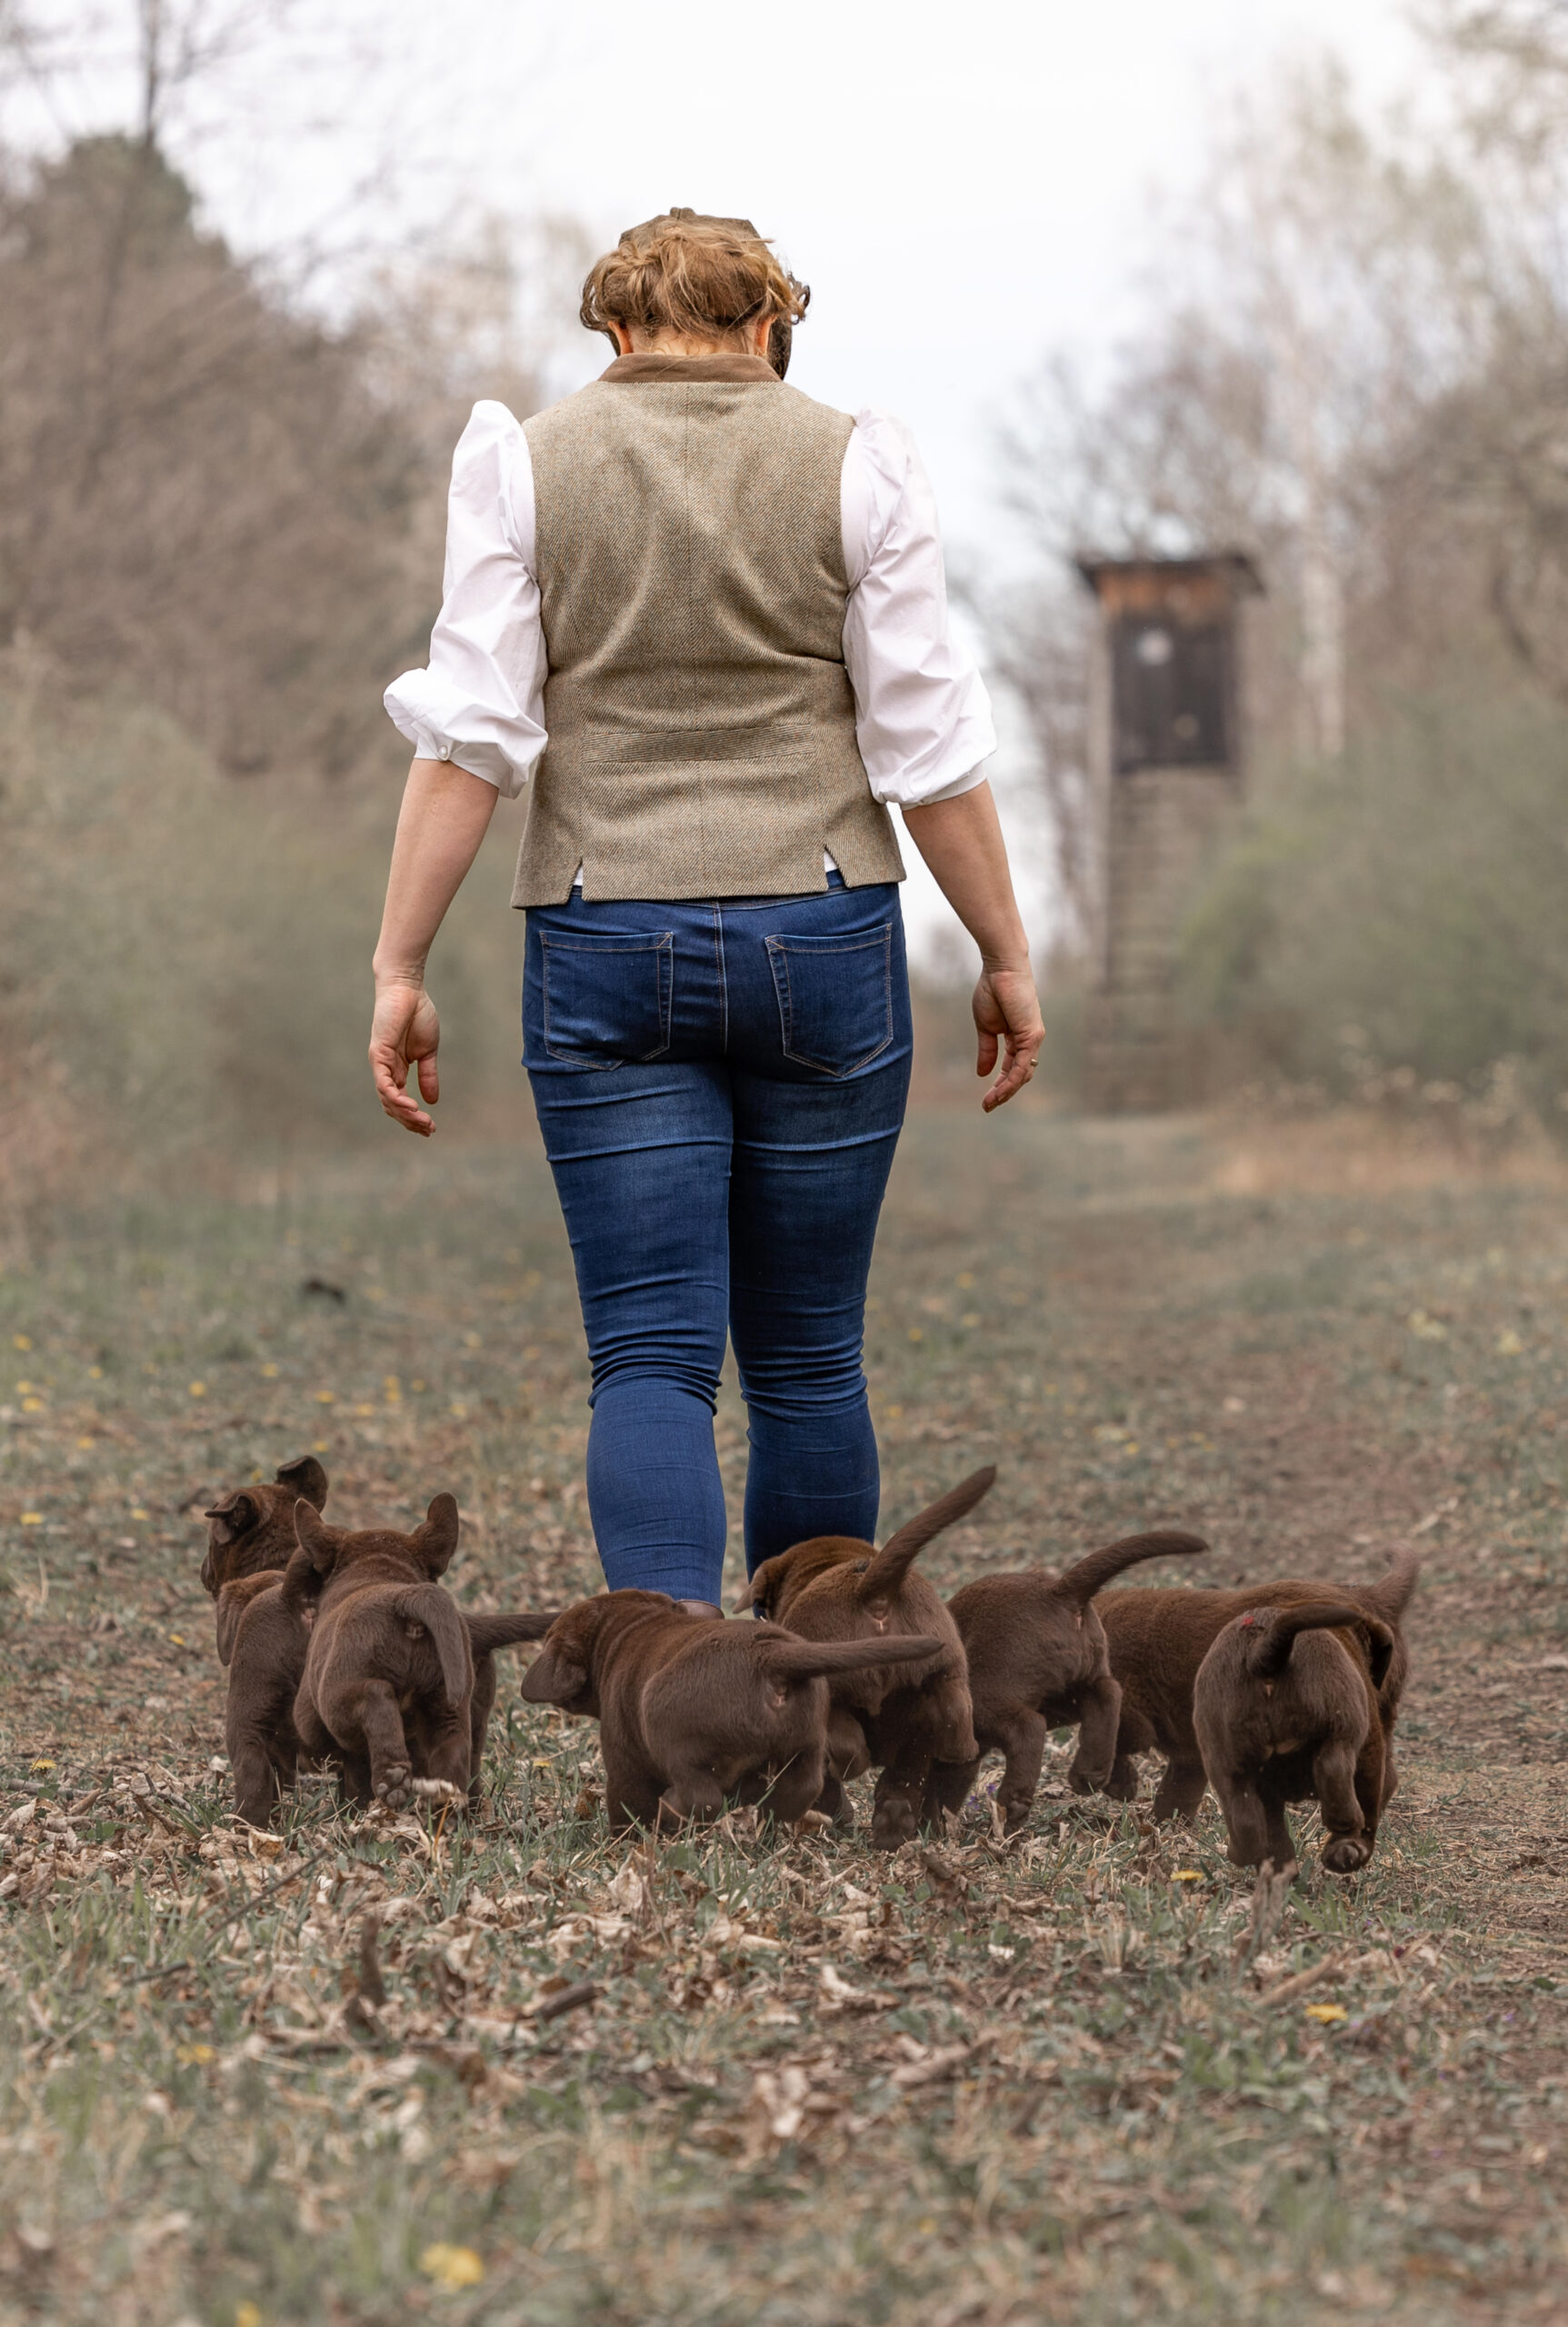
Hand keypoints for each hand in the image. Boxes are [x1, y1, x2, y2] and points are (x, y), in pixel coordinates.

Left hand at [370, 980, 441, 1135]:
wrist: (408, 990)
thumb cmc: (418, 1014)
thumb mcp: (428, 1052)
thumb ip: (428, 1075)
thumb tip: (432, 1101)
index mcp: (397, 1070)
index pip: (400, 1102)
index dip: (414, 1118)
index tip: (431, 1128)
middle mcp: (385, 1070)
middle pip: (392, 1106)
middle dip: (411, 1122)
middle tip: (429, 1129)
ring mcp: (380, 1064)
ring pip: (387, 1099)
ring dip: (405, 1114)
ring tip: (423, 1121)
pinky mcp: (378, 1054)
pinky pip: (384, 1084)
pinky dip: (395, 1098)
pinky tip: (411, 1106)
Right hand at [973, 965, 1043, 1111]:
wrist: (1000, 969)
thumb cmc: (993, 991)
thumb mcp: (985, 1027)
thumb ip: (987, 1051)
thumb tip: (982, 1074)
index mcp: (1018, 1038)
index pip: (1012, 1068)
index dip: (1000, 1085)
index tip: (986, 1100)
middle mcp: (1029, 1040)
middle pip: (1021, 1075)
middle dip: (1004, 1093)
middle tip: (988, 1106)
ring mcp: (1034, 1038)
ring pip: (1023, 1074)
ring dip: (1007, 1091)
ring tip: (991, 1103)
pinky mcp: (1032, 1035)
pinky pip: (1022, 1064)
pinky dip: (1012, 1079)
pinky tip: (1000, 1091)